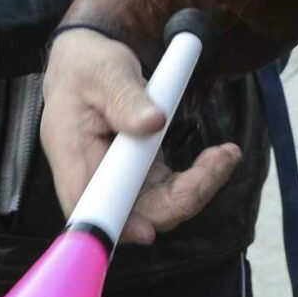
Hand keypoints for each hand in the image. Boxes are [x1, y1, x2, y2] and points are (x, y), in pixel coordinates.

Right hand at [42, 26, 240, 245]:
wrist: (85, 66)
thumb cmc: (86, 68)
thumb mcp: (106, 71)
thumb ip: (126, 98)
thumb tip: (153, 123)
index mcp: (73, 154)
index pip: (87, 207)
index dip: (114, 225)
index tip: (146, 230)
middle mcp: (94, 176)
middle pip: (135, 214)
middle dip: (182, 198)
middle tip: (217, 162)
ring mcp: (119, 180)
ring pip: (160, 207)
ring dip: (198, 187)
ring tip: (225, 155)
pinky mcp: (140, 175)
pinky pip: (171, 192)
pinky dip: (198, 178)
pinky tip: (219, 156)